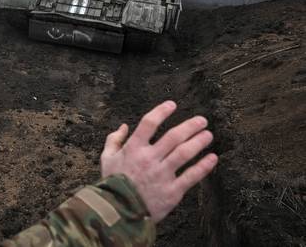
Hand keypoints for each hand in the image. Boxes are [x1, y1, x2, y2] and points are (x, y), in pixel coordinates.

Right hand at [100, 100, 217, 222]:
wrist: (119, 214)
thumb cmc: (112, 184)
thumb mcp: (106, 159)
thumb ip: (113, 140)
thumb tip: (123, 126)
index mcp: (133, 149)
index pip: (149, 123)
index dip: (161, 111)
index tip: (173, 105)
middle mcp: (149, 159)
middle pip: (173, 137)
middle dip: (190, 126)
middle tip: (202, 120)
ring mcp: (162, 175)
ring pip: (184, 154)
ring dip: (199, 142)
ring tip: (208, 135)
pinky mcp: (172, 191)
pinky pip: (191, 176)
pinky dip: (204, 166)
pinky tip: (213, 158)